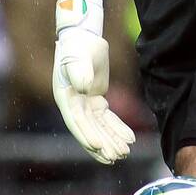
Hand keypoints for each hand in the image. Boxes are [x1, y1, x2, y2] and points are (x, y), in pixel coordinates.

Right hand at [52, 0, 134, 163]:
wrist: (83, 37)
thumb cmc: (77, 46)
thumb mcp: (77, 57)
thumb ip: (79, 72)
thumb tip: (84, 89)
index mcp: (65, 97)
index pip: (76, 121)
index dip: (86, 135)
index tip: (98, 147)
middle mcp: (73, 105)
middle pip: (89, 129)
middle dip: (103, 144)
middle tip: (117, 157)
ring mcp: (85, 104)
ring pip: (100, 127)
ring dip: (112, 140)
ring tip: (125, 153)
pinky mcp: (97, 100)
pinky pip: (108, 119)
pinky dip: (118, 128)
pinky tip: (130, 138)